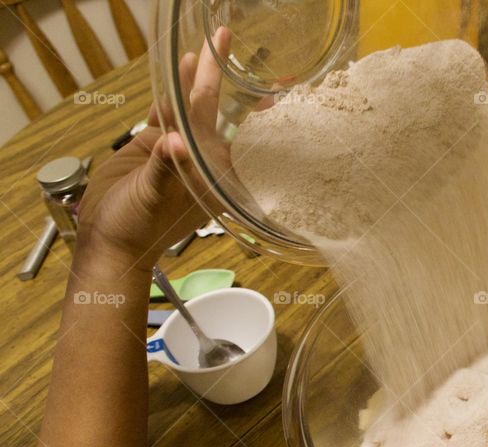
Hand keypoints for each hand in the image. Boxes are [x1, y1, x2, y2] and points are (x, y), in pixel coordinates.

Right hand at [76, 27, 235, 275]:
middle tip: (224, 37)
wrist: (110, 241)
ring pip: (185, 110)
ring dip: (191, 81)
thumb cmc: (139, 228)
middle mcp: (198, 159)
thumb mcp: (152, 198)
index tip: (250, 74)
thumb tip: (175, 143)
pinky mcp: (154, 150)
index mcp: (209, 172)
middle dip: (214, 75)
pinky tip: (176, 77)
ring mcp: (177, 153)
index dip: (234, 96)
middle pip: (207, 109)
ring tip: (201, 50)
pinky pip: (164, 119)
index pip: (222, 125)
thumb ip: (165, 169)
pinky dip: (169, 99)